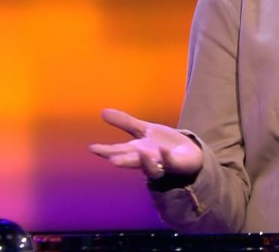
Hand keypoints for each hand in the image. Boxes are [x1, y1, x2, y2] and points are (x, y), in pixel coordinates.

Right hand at [88, 108, 202, 179]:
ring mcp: (161, 163)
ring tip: (140, 152)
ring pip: (151, 166)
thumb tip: (102, 112)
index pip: (119, 150)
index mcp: (136, 150)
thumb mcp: (142, 129)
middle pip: (133, 160)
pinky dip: (166, 157)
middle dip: (123, 160)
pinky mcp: (175, 164)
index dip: (106, 150)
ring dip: (145, 161)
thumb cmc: (160, 143)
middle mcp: (146, 159)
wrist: (186, 154)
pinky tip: (162, 151)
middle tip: (113, 160)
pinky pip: (170, 162)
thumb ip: (124, 122)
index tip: (92, 148)